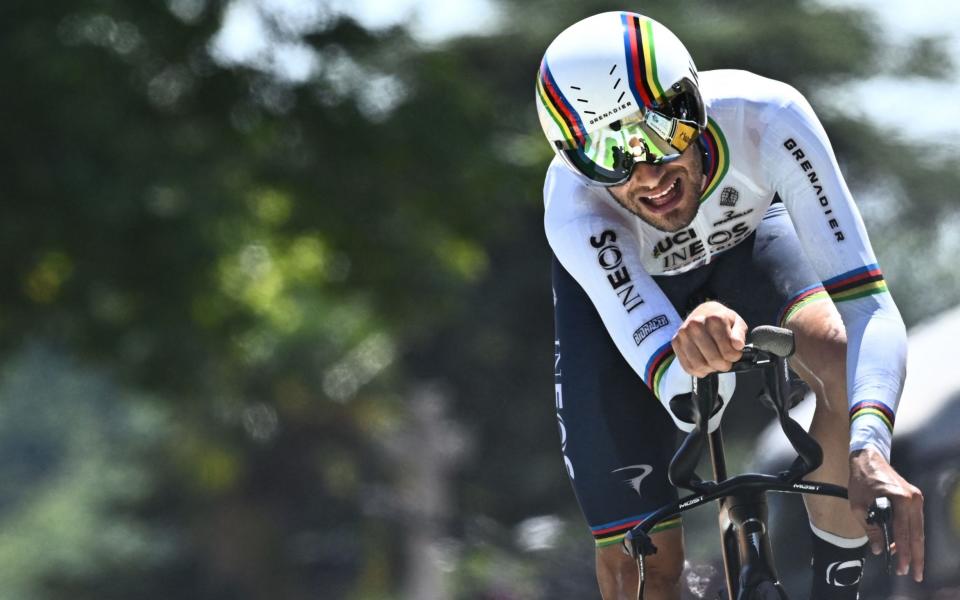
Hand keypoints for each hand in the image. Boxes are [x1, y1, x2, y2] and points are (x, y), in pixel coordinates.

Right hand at [671, 301, 746, 376]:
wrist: (702, 312)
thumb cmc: (721, 320)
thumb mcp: (736, 322)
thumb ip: (739, 333)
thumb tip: (738, 345)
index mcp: (714, 319)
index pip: (727, 350)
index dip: (734, 357)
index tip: (735, 354)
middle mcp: (696, 325)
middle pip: (713, 359)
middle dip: (723, 365)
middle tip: (726, 362)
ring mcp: (684, 334)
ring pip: (699, 365)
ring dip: (710, 369)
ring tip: (715, 363)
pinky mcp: (676, 342)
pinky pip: (687, 366)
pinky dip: (698, 371)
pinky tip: (705, 365)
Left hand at [848, 448, 924, 581]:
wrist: (868, 458)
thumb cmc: (861, 480)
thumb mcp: (859, 506)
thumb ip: (870, 529)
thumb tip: (879, 549)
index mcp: (900, 500)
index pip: (904, 533)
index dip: (904, 553)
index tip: (902, 568)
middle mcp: (913, 499)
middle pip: (917, 534)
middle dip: (915, 556)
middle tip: (914, 574)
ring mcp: (916, 498)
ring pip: (918, 530)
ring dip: (913, 548)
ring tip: (909, 565)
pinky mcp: (914, 498)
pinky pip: (914, 521)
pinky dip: (910, 535)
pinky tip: (903, 546)